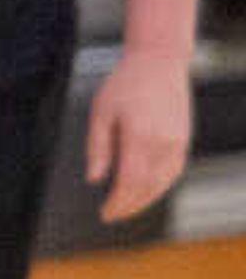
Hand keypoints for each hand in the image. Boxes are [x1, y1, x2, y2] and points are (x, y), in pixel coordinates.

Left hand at [87, 50, 191, 221]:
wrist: (159, 62)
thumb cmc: (125, 84)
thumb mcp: (101, 112)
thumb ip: (98, 147)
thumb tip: (94, 178)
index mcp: (140, 136)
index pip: (130, 182)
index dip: (118, 203)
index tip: (104, 214)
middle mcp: (163, 143)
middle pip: (147, 188)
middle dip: (129, 206)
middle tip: (111, 216)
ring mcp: (178, 142)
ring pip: (163, 183)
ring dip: (145, 200)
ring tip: (126, 208)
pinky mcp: (184, 140)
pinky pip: (173, 173)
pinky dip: (159, 186)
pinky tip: (146, 191)